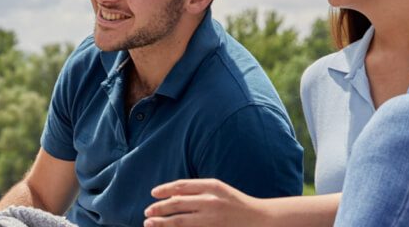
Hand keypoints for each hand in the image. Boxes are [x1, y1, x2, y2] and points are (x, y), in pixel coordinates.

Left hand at [144, 178, 268, 226]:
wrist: (261, 219)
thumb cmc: (236, 203)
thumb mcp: (218, 190)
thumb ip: (197, 190)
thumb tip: (172, 196)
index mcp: (212, 187)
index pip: (181, 186)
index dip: (164, 190)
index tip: (153, 194)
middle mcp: (211, 202)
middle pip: (177, 204)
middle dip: (158, 209)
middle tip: (147, 212)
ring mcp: (212, 220)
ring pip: (179, 222)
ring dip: (161, 223)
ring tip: (149, 224)